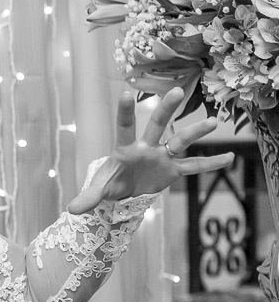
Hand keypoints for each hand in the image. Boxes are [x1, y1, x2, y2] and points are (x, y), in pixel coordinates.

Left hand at [67, 88, 233, 214]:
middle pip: (156, 124)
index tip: (127, 93)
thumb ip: (88, 198)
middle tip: (177, 91)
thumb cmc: (110, 184)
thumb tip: (72, 210)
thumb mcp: (98, 191)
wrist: (124, 192)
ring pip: (179, 141)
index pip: (124, 126)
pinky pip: (193, 166)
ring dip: (194, 132)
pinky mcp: (173, 170)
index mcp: (124, 148)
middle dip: (165, 109)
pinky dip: (210, 163)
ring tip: (213, 122)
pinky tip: (230, 157)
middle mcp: (146, 147)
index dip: (125, 112)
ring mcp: (161, 157)